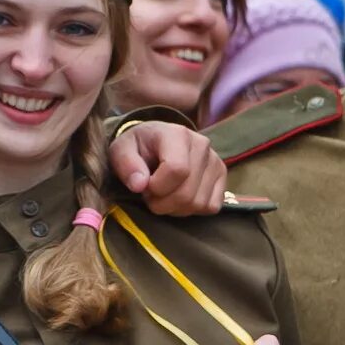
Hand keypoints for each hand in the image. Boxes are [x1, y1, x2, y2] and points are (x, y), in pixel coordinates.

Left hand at [110, 122, 228, 217]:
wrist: (154, 141)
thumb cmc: (137, 147)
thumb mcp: (121, 150)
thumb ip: (126, 165)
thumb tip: (139, 185)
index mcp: (177, 134)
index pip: (177, 170)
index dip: (157, 187)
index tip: (143, 187)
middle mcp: (202, 145)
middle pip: (187, 193)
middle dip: (162, 203)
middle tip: (150, 195)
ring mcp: (215, 161)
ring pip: (199, 203)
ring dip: (175, 208)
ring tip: (163, 195)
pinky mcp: (223, 176)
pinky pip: (211, 206)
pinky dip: (192, 210)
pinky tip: (178, 198)